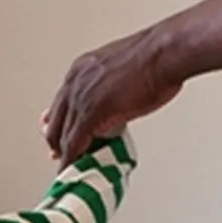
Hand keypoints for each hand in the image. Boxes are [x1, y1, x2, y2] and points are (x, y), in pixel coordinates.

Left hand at [43, 29, 183, 163]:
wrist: (166, 53)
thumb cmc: (155, 57)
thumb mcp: (120, 70)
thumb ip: (108, 88)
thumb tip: (111, 103)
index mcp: (82, 69)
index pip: (61, 103)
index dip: (58, 124)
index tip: (58, 136)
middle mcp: (75, 83)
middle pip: (55, 122)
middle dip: (57, 142)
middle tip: (60, 156)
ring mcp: (80, 99)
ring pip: (62, 136)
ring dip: (65, 155)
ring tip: (68, 168)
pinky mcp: (89, 115)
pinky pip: (73, 145)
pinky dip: (71, 161)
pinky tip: (72, 170)